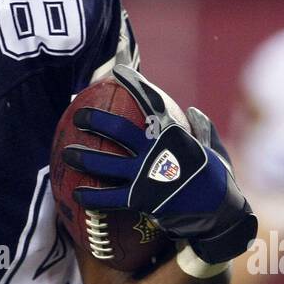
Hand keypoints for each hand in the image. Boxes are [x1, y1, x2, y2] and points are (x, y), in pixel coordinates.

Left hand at [63, 65, 257, 266]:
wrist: (218, 212)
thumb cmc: (216, 180)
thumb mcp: (212, 148)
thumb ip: (201, 128)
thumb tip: (193, 110)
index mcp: (172, 133)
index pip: (150, 101)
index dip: (133, 83)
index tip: (117, 71)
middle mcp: (156, 150)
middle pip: (118, 130)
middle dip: (94, 120)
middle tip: (79, 116)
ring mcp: (146, 175)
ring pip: (105, 163)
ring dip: (83, 157)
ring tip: (65, 153)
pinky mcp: (140, 199)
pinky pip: (108, 198)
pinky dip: (90, 196)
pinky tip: (76, 194)